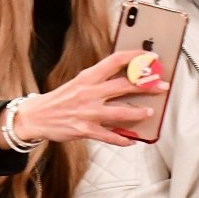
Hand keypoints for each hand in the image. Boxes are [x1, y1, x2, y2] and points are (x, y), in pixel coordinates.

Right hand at [11, 49, 168, 147]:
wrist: (36, 116)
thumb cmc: (60, 100)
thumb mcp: (79, 83)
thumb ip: (99, 81)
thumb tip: (126, 79)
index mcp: (88, 77)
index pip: (115, 61)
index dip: (135, 57)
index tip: (151, 57)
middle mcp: (89, 93)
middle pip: (123, 86)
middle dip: (146, 85)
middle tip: (162, 85)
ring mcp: (87, 112)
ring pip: (120, 112)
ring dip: (138, 113)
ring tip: (150, 112)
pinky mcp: (85, 130)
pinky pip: (109, 136)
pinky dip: (122, 139)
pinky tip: (132, 140)